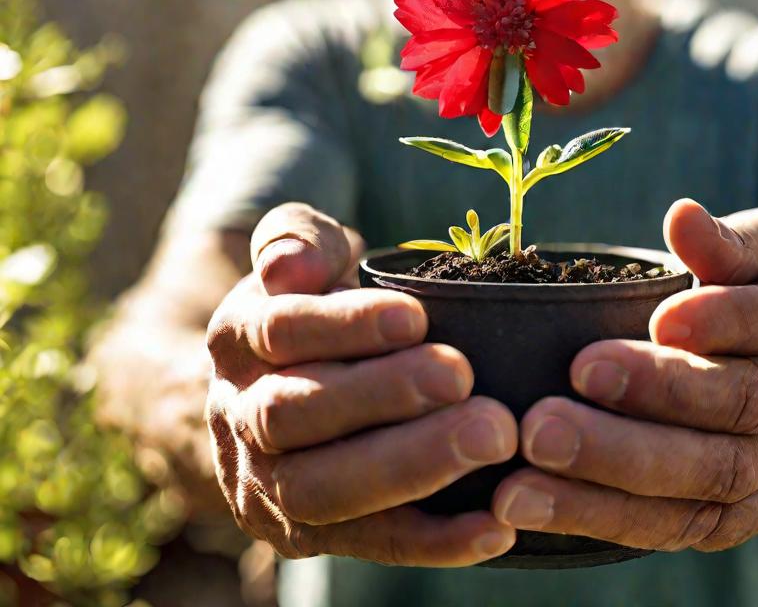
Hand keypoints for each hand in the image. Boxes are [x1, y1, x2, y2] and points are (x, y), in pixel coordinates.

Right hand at [205, 202, 517, 564]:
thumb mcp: (303, 251)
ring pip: (323, 492)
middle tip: (462, 379)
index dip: (345, 327)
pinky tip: (495, 526)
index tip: (414, 318)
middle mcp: (238, 417)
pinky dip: (433, 542)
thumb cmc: (314, 300)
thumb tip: (288, 267)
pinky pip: (369, 544)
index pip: (279, 332)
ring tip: (491, 438)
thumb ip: (296, 237)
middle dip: (382, 398)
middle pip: (292, 416)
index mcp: (237, 339)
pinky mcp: (309, 535)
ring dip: (410, 467)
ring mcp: (267, 486)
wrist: (272, 383)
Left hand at [491, 200, 757, 551]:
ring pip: (707, 482)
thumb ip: (728, 240)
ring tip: (531, 457)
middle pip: (739, 413)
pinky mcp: (747, 515)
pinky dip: (604, 517)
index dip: (725, 322)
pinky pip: (680, 527)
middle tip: (558, 400)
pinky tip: (536, 503)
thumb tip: (682, 216)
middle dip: (649, 403)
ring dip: (612, 473)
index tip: (660, 318)